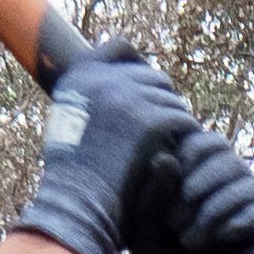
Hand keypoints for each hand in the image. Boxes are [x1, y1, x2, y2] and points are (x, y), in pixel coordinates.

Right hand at [8, 48, 195, 253]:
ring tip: (170, 145)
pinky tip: (181, 157)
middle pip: (152, 75)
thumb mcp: (68, 123)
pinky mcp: (151, 121)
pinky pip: (182, 120)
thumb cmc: (74, 177)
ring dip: (174, 121)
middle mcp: (102, 79)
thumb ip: (90, 98)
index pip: (120, 47)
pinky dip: (184, 139)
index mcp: (80, 75)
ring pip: (171, 98)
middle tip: (165, 128)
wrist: (78, 206)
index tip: (145, 90)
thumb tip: (117, 79)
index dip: (137, 65)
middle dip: (160, 100)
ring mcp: (127, 97)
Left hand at [127, 121, 253, 253]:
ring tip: (197, 245)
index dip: (188, 157)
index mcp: (207, 186)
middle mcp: (240, 192)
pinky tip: (227, 237)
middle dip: (198, 188)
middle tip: (178, 226)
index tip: (168, 195)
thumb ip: (149, 201)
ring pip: (246, 184)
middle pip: (226, 158)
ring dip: (217, 211)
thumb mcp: (149, 243)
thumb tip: (166, 158)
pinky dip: (249, 220)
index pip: (206, 144)